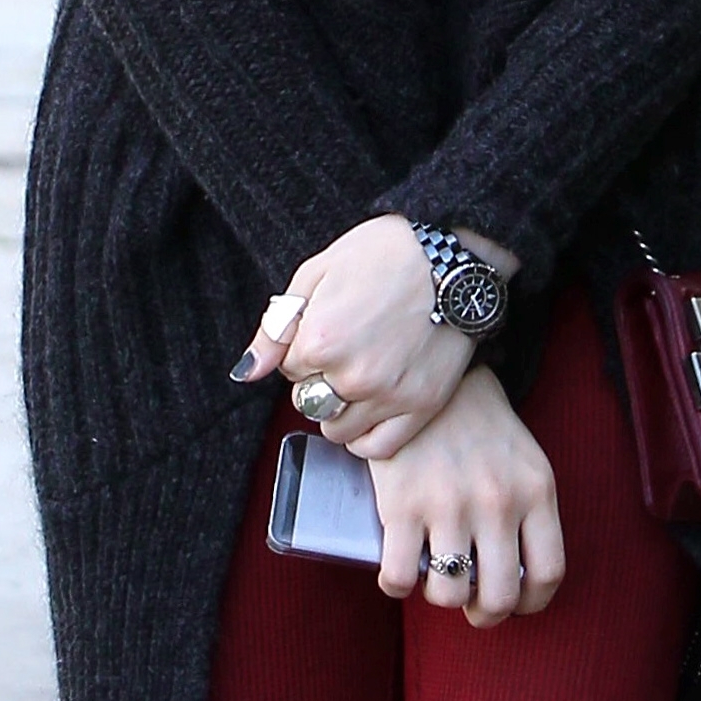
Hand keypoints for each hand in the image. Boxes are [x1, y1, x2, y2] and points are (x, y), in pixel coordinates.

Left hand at [235, 216, 506, 457]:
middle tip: (346, 348)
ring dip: (339, 408)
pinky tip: (370, 408)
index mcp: (319, 340)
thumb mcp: (318, 270)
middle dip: (318, 379)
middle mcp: (350, 375)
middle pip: (308, 401)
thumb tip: (246, 372)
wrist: (454, 256)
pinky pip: (377, 447)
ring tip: (360, 373)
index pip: (287, 368)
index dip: (303, 347)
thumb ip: (277, 327)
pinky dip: (366, 435)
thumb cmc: (386, 252)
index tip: (327, 327)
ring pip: (337, 429)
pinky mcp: (420, 407)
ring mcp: (387, 395)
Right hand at [369, 365, 564, 628]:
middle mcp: (497, 503)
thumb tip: (515, 572)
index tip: (513, 602)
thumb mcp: (521, 458)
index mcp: (534, 490)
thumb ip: (527, 509)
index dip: (530, 602)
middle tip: (470, 601)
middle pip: (499, 595)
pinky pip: (399, 576)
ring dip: (441, 596)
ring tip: (434, 576)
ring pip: (449, 593)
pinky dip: (396, 585)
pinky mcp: (402, 503)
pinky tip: (397, 571)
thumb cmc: (477, 421)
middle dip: (484, 612)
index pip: (547, 574)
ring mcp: (448, 505)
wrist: (427, 374)